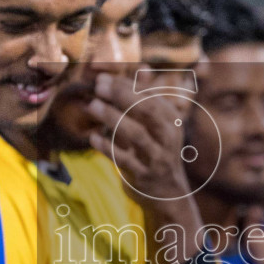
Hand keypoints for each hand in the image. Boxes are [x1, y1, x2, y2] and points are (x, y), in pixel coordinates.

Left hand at [83, 74, 202, 257]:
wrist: (168, 194)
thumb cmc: (157, 151)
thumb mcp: (158, 125)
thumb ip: (148, 97)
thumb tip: (143, 68)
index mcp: (171, 121)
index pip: (149, 96)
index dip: (126, 85)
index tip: (103, 78)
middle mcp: (168, 137)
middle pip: (147, 111)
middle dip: (121, 96)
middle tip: (98, 87)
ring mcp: (157, 157)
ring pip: (136, 134)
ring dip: (112, 118)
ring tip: (92, 106)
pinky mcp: (144, 176)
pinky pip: (124, 159)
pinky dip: (107, 147)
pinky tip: (92, 137)